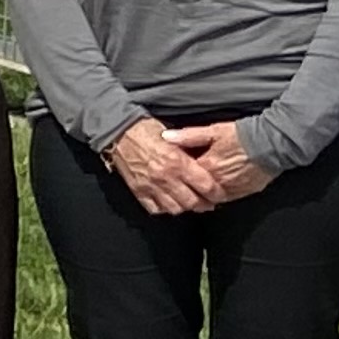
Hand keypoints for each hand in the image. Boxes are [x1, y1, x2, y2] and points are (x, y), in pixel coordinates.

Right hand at [107, 118, 226, 214]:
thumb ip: (190, 152)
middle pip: (192, 202)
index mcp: (177, 162)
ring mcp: (150, 186)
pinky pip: (155, 208)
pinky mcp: (138, 190)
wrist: (119, 132)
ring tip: (188, 202)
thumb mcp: (174, 137)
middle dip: (203, 204)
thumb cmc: (148, 130)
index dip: (217, 193)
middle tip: (207, 202)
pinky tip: (168, 201)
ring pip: (175, 208)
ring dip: (184, 207)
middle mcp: (165, 177)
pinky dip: (164, 208)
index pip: (206, 186)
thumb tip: (206, 165)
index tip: (219, 194)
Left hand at [163, 121, 274, 204]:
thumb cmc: (243, 136)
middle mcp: (217, 182)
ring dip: (201, 196)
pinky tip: (212, 192)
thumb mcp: (213, 131)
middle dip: (186, 190)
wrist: (273, 143)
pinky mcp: (243, 193)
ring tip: (194, 191)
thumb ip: (188, 136)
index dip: (175, 174)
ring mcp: (231, 189)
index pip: (183, 176)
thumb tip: (166, 137)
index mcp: (207, 166)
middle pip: (195, 191)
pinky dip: (216, 197)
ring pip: (209, 199)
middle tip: (178, 186)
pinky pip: (224, 199)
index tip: (169, 172)